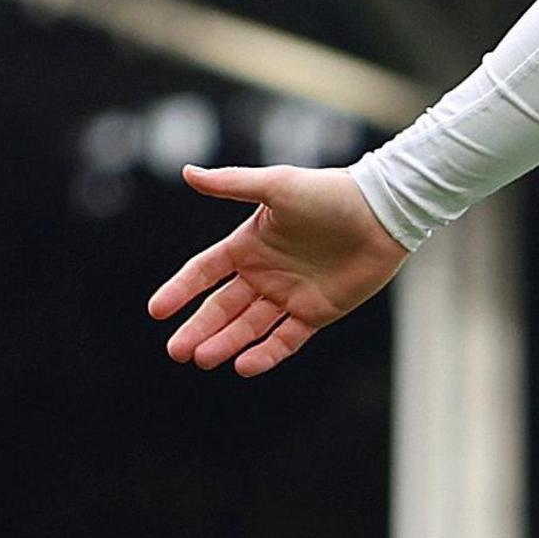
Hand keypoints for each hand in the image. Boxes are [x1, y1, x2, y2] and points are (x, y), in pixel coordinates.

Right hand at [148, 166, 409, 376]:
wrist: (382, 213)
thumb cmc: (330, 193)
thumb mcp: (277, 186)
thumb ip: (232, 184)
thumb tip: (187, 171)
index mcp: (248, 245)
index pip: (204, 272)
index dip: (180, 290)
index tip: (156, 311)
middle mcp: (264, 273)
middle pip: (222, 308)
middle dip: (199, 329)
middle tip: (176, 352)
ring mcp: (289, 295)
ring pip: (248, 327)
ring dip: (225, 343)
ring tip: (203, 359)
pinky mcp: (316, 313)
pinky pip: (285, 339)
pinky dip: (265, 354)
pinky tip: (243, 365)